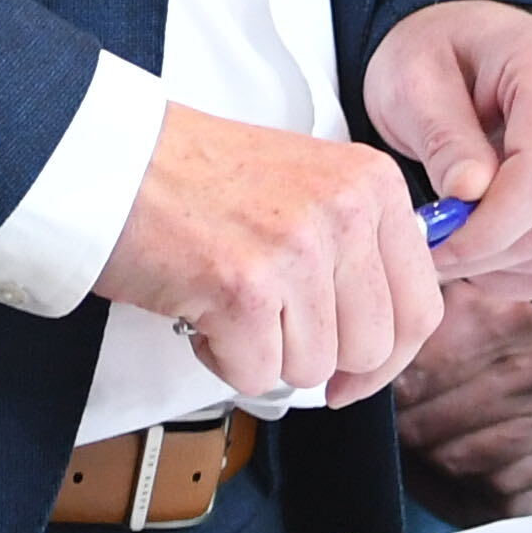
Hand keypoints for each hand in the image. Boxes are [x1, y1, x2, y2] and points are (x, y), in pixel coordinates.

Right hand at [96, 102, 448, 408]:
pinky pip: (257, 374)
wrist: (111, 158)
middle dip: (316, 354)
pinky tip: (201, 310)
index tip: (354, 373)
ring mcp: (298, 249)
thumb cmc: (193, 174)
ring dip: (264, 351)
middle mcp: (345, 211)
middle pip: (369, 348)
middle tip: (268, 325)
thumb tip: (385, 333)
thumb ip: (356, 243)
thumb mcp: (306, 184)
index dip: (386, 359)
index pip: (420, 306)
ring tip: (227, 299)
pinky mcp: (246, 289)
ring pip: (313, 367)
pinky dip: (221, 357)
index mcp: (372, 183)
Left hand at [357, 0, 531, 311]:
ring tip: (452, 243)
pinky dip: (522, 273)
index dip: (490, 226)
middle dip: (486, 252)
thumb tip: (469, 196)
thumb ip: (442, 137)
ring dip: (500, 268)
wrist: (472, 50)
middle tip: (430, 249)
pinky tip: (484, 250)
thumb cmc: (436, 58)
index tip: (434, 244)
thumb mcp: (413, 81)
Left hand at [391, 187, 531, 520]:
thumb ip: (437, 283)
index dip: (391, 384)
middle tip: (383, 417)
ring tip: (412, 436)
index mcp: (523, 313)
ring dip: (433, 455)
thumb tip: (378, 320)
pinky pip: (522, 480)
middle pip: (448, 423)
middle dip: (405, 424)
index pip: (432, 373)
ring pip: (477, 459)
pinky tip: (456, 457)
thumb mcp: (491, 250)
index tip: (372, 383)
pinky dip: (479, 478)